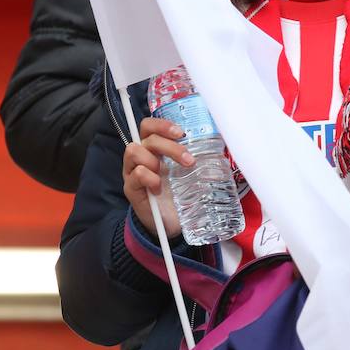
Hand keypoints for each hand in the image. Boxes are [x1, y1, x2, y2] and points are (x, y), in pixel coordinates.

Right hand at [122, 117, 189, 239]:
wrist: (171, 224)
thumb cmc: (179, 194)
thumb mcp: (189, 173)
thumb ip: (195, 158)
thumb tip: (218, 150)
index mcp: (154, 149)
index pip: (149, 126)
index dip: (162, 124)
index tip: (181, 133)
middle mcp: (140, 156)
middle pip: (147, 137)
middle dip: (170, 146)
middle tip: (188, 161)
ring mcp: (132, 171)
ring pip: (134, 150)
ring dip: (154, 160)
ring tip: (167, 175)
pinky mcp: (130, 188)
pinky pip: (136, 173)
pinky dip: (150, 178)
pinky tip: (159, 189)